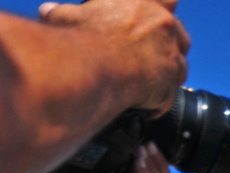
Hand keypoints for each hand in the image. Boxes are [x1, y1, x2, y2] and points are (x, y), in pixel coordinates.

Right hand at [38, 0, 190, 115]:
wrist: (97, 64)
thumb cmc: (84, 37)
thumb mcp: (68, 18)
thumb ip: (62, 13)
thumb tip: (48, 11)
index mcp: (142, 5)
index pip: (168, 1)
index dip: (165, 11)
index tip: (161, 23)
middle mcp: (163, 25)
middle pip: (180, 37)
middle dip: (170, 50)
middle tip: (152, 61)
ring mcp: (170, 52)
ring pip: (179, 67)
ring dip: (167, 77)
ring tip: (148, 86)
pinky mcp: (171, 80)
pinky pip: (171, 94)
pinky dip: (160, 101)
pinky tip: (145, 106)